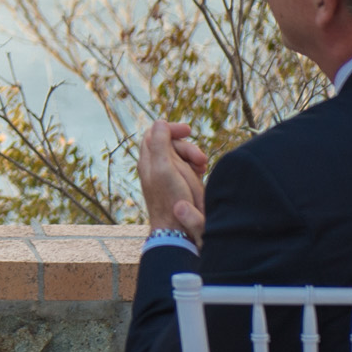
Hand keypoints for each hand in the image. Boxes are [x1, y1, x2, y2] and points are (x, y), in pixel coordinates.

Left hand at [137, 119, 208, 239]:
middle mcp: (157, 166)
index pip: (154, 133)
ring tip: (203, 165)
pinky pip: (189, 166)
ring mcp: (169, 175)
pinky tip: (203, 170)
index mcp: (148, 161)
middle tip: (200, 158)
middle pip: (171, 143)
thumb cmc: (170, 200)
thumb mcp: (164, 169)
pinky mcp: (181, 184)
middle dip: (188, 146)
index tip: (187, 131)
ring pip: (182, 154)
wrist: (179, 229)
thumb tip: (159, 122)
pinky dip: (197, 164)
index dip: (170, 128)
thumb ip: (160, 145)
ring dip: (194, 156)